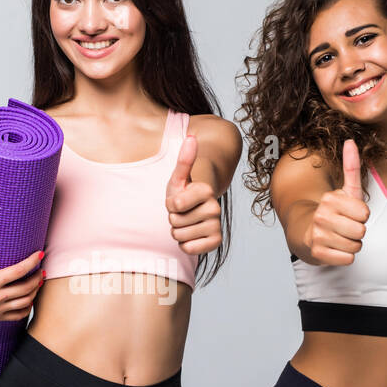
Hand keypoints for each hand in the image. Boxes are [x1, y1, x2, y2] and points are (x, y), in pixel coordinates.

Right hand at [0, 223, 44, 333]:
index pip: (17, 271)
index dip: (32, 261)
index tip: (40, 253)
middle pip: (26, 287)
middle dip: (38, 277)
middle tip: (42, 268)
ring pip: (26, 301)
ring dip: (35, 291)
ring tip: (39, 282)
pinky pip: (19, 315)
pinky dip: (28, 307)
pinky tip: (29, 300)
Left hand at [164, 134, 220, 254]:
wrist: (198, 210)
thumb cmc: (185, 191)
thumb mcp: (179, 177)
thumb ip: (184, 160)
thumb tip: (191, 138)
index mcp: (206, 190)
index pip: (174, 205)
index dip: (170, 203)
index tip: (178, 199)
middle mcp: (215, 208)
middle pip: (175, 221)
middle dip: (173, 218)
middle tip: (183, 212)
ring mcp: (216, 225)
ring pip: (180, 236)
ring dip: (178, 231)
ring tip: (187, 221)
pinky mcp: (216, 241)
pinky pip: (189, 249)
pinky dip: (185, 245)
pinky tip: (191, 234)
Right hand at [307, 139, 368, 264]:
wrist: (307, 234)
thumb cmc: (333, 212)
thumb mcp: (345, 190)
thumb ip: (351, 166)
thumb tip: (350, 141)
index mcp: (330, 199)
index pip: (365, 213)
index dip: (361, 216)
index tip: (350, 214)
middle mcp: (321, 216)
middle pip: (361, 231)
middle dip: (357, 232)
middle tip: (345, 228)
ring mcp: (317, 235)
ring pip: (355, 246)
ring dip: (351, 245)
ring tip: (339, 238)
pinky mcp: (317, 253)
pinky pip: (347, 259)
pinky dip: (345, 256)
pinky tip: (335, 249)